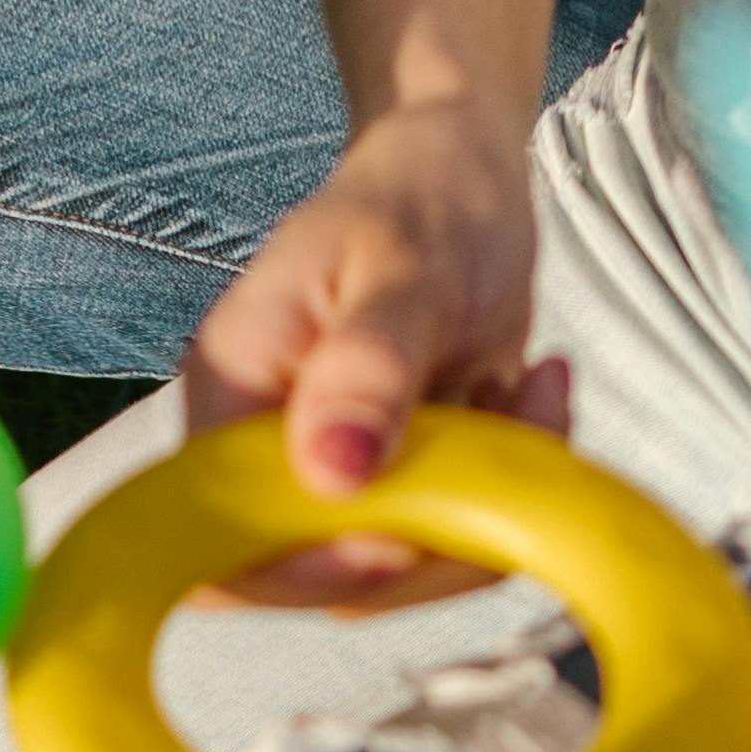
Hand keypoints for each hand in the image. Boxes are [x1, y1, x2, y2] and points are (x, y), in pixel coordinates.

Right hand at [177, 103, 568, 610]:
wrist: (464, 175)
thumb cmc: (418, 196)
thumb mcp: (399, 263)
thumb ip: (366, 366)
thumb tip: (331, 474)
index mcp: (232, 394)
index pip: (220, 537)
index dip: (303, 565)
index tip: (401, 533)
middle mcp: (269, 449)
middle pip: (313, 577)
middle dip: (427, 544)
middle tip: (501, 441)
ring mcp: (335, 475)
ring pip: (396, 574)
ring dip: (488, 511)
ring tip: (527, 396)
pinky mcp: (398, 486)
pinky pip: (451, 541)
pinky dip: (514, 490)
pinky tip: (530, 397)